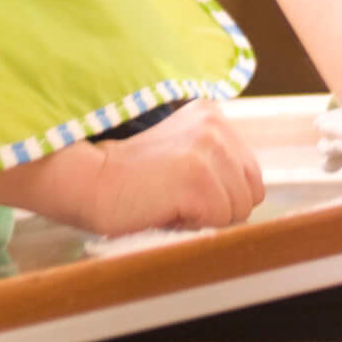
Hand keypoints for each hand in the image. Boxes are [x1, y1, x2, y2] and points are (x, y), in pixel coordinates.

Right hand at [75, 100, 264, 236]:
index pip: (251, 177)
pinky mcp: (199, 177)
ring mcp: (208, 149)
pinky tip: (165, 208)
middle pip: (251, 194)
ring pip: (239, 211)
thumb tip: (251, 198)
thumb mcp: (182, 154)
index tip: (183, 189)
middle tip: (175, 198)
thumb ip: (216, 163)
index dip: (221, 196)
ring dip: (206, 219)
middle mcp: (215, 125)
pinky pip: (221, 221)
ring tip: (169, 202)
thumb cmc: (131, 180)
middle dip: (219, 209)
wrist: (89, 182)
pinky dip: (194, 225)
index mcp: (213, 116)